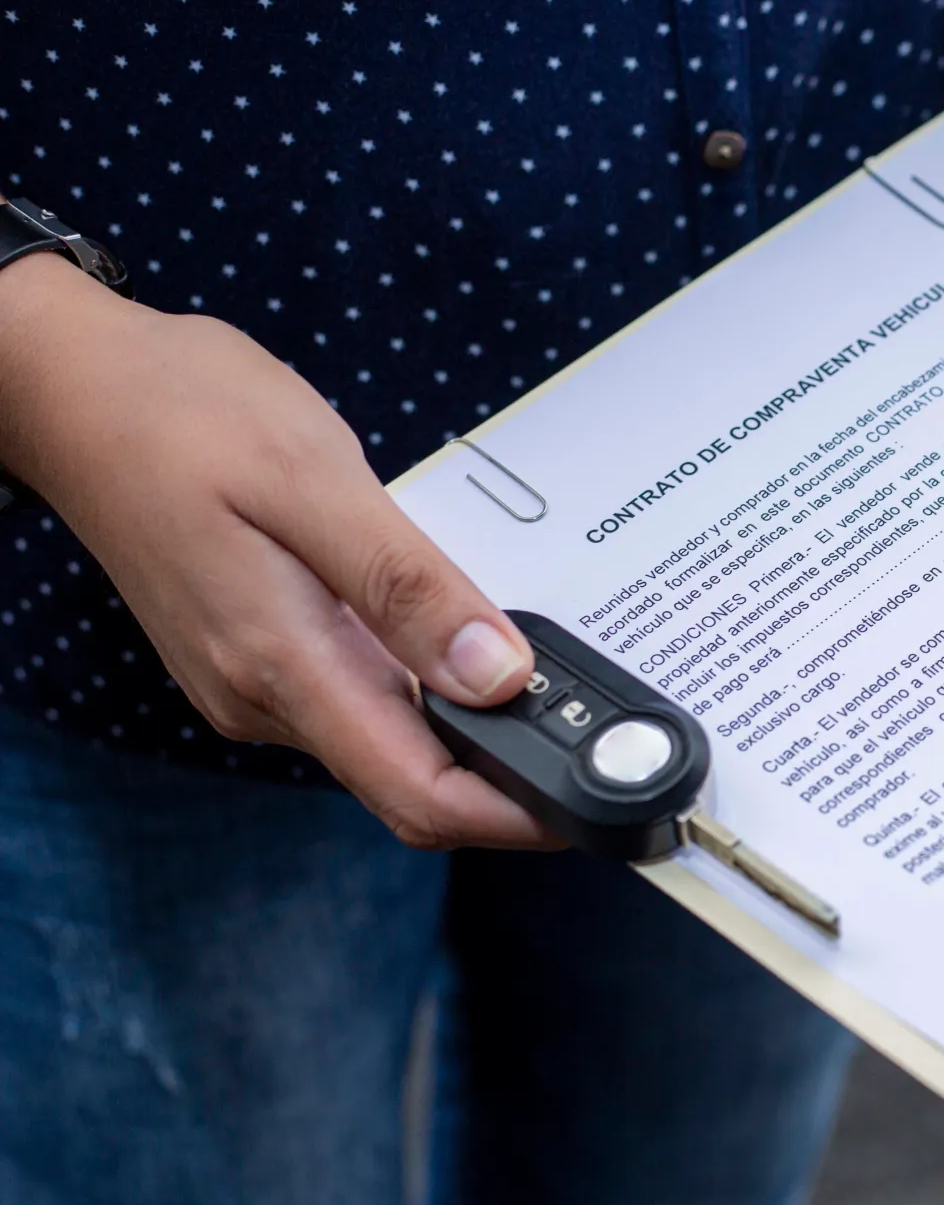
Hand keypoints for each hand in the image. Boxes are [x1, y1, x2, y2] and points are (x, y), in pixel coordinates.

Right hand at [0, 254, 552, 849]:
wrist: (73, 388)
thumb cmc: (183, 413)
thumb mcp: (312, 480)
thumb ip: (406, 586)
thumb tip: (497, 674)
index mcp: (282, 667)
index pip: (418, 795)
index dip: (517, 816)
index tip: (598, 801)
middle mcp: (268, 697)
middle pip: (415, 781)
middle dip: (514, 774)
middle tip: (609, 737)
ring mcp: (262, 679)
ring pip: (395, 738)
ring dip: (478, 725)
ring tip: (563, 678)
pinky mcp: (265, 650)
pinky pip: (367, 691)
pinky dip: (433, 681)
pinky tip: (476, 634)